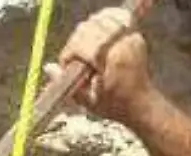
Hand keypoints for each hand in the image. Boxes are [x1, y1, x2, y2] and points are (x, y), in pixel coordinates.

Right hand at [53, 7, 155, 123]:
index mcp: (112, 62)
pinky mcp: (134, 34)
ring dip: (88, 30)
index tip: (66, 64)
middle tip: (75, 55)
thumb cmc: (116, 105)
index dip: (69, 53)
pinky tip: (98, 30)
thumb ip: (68, 84)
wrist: (141, 103)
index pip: (82, 44)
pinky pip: (116, 15)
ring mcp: (130, 37)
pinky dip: (104, 18)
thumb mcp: (89, 102)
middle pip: (89, 28)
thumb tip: (48, 67)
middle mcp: (122, 45)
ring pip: (100, 19)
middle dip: (76, 41)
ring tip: (85, 45)